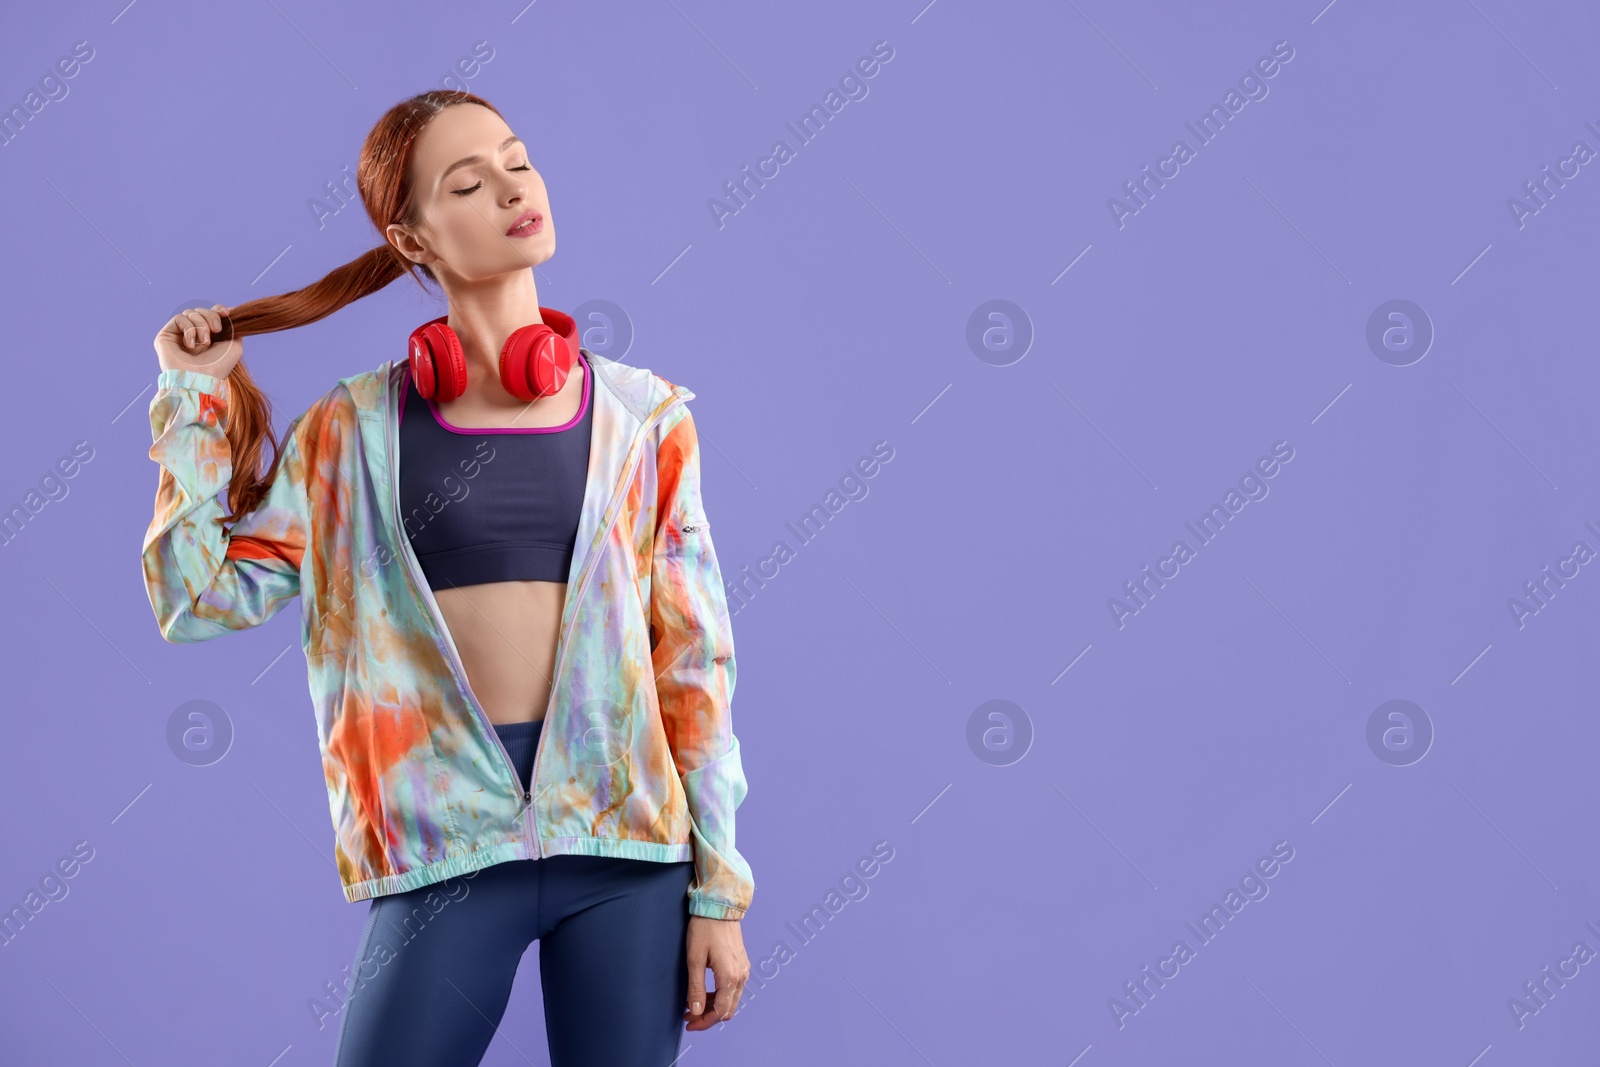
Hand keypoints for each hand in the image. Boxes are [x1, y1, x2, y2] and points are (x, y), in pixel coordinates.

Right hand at [154, 304, 243, 376]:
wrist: (201, 379)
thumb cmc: (218, 367)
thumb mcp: (234, 347)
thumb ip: (234, 329)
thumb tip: (230, 311)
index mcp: (208, 337)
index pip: (210, 314)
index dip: (217, 310)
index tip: (226, 313)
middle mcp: (193, 335)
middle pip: (201, 311)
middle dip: (211, 317)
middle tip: (216, 330)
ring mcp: (178, 335)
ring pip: (190, 313)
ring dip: (201, 325)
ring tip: (204, 342)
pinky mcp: (166, 335)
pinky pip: (179, 318)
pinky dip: (189, 329)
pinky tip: (191, 345)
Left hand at [683, 915, 749, 1030]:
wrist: (720, 907)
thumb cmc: (705, 929)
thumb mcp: (694, 959)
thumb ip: (696, 988)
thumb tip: (695, 1011)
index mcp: (729, 977)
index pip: (720, 1012)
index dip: (704, 1022)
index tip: (689, 1023)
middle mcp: (741, 976)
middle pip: (728, 1010)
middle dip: (708, 1016)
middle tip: (688, 1015)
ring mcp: (743, 970)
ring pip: (731, 1000)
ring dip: (713, 1006)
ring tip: (693, 1003)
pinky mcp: (741, 964)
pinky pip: (733, 989)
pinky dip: (719, 995)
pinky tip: (704, 991)